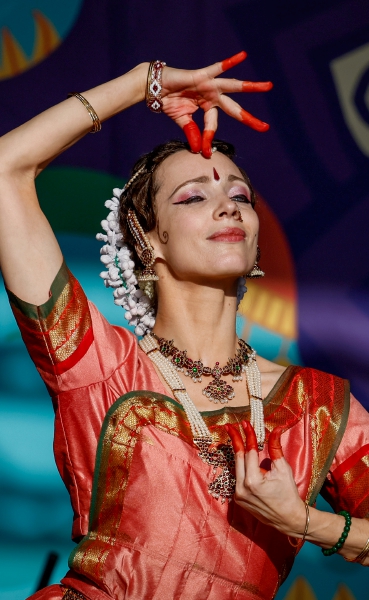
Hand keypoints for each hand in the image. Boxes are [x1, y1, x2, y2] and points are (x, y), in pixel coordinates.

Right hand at [160, 51, 272, 157]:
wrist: (154, 88)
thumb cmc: (168, 101)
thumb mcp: (182, 121)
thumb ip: (192, 133)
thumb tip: (198, 150)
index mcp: (208, 107)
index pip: (213, 126)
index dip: (209, 139)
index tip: (206, 152)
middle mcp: (212, 96)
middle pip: (234, 109)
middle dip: (249, 118)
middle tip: (265, 128)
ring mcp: (209, 85)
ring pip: (233, 87)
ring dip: (250, 87)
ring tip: (268, 86)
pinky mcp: (201, 75)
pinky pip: (217, 68)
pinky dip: (229, 62)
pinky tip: (243, 55)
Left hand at [225, 421, 305, 535]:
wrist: (288, 519)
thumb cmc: (288, 493)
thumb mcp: (283, 469)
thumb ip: (275, 448)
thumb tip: (276, 429)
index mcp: (252, 481)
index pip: (249, 453)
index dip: (247, 436)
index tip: (244, 423)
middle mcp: (241, 489)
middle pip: (237, 458)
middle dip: (235, 440)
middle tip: (230, 426)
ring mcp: (238, 495)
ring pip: (236, 468)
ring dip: (238, 453)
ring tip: (236, 437)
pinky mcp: (238, 499)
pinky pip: (237, 478)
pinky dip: (241, 467)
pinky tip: (243, 458)